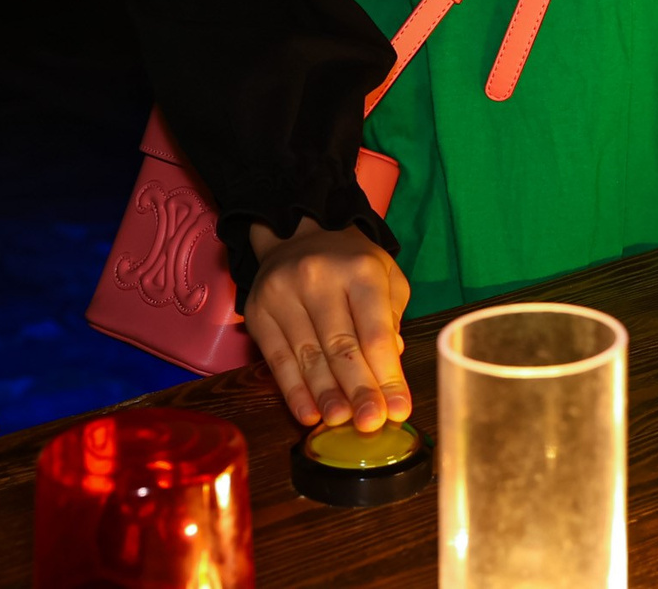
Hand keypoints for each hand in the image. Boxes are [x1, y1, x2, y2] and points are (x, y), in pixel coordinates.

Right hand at [245, 219, 413, 430]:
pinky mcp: (259, 313)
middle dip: (359, 391)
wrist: (298, 234)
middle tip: (371, 424)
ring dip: (326, 396)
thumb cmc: (351, 263)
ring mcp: (284, 296)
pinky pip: (277, 360)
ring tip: (342, 423)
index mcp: (360, 270)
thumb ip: (392, 318)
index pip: (375, 332)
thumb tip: (391, 362)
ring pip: (308, 357)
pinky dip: (293, 391)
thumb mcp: (386, 276)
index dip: (387, 375)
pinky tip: (308, 414)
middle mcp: (319, 280)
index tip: (398, 409)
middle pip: (341, 347)